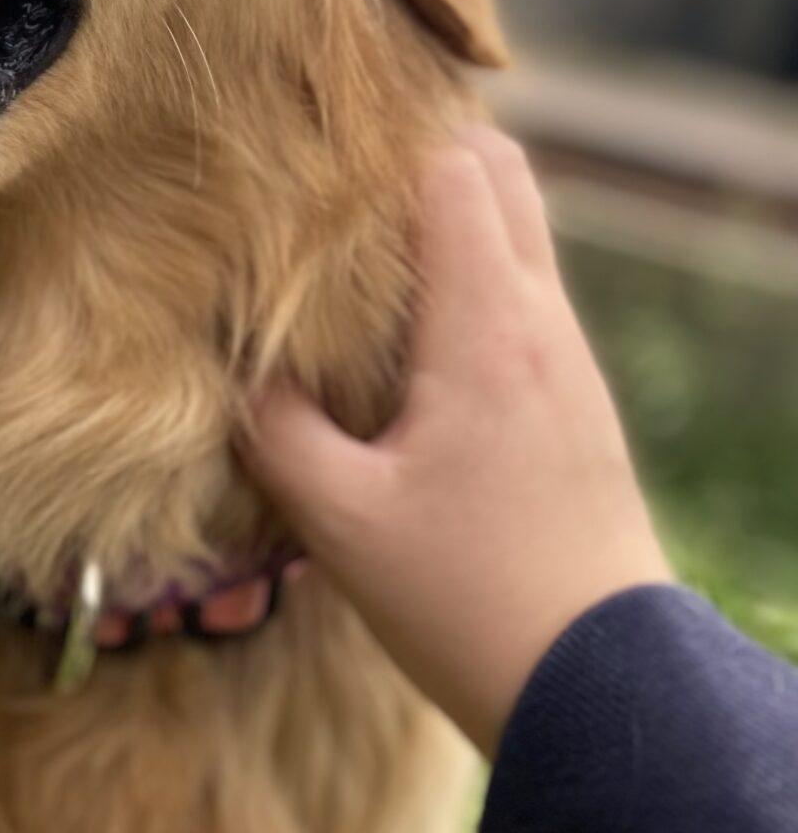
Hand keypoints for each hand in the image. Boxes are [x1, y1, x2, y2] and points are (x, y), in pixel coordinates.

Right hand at [242, 125, 672, 755]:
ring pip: (520, 233)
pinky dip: (473, 274)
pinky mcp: (578, 404)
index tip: (308, 154)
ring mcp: (571, 361)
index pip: (455, 168)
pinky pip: (527, 294)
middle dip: (423, 153)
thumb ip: (275, 428)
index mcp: (488, 328)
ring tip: (356, 246)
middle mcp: (543, 323)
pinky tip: (408, 326)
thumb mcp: (339, 520)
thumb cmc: (466, 600)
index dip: (383, 142)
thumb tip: (231, 365)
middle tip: (333, 180)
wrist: (600, 690)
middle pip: (503, 174)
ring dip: (449, 217)